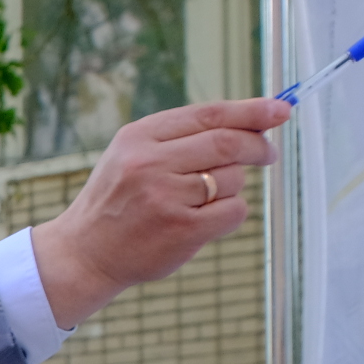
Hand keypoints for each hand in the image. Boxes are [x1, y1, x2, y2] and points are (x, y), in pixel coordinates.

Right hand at [31, 98, 290, 327]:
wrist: (84, 253)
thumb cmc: (117, 203)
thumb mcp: (132, 156)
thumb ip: (180, 138)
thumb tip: (250, 125)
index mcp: (139, 137)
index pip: (208, 114)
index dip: (251, 110)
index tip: (279, 110)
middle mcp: (150, 162)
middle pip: (228, 143)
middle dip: (258, 146)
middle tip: (269, 154)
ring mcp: (166, 196)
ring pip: (232, 180)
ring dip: (230, 188)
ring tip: (200, 202)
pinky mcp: (182, 229)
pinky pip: (233, 211)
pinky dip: (229, 214)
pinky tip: (203, 222)